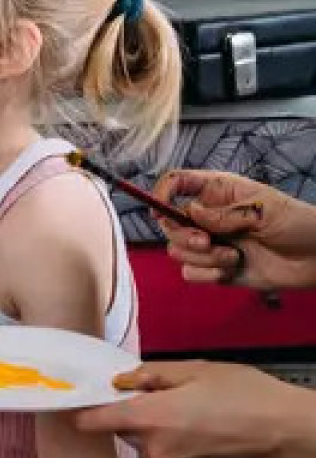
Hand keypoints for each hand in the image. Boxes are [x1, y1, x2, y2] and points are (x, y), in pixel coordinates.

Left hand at [75, 360, 310, 457]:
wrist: (286, 432)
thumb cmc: (243, 394)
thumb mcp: (192, 370)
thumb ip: (150, 375)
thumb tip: (120, 381)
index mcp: (151, 420)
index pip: (96, 421)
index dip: (78, 410)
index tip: (65, 398)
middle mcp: (155, 447)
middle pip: (119, 428)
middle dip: (120, 408)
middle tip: (130, 383)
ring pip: (140, 437)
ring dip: (143, 419)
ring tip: (169, 394)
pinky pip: (161, 446)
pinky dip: (162, 430)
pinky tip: (183, 413)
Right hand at [153, 169, 315, 290]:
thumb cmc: (297, 224)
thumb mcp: (263, 210)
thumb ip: (223, 213)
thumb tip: (189, 212)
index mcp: (217, 192)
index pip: (176, 183)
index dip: (161, 192)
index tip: (159, 210)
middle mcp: (208, 217)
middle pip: (169, 223)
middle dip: (184, 235)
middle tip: (208, 242)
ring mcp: (211, 243)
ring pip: (177, 250)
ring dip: (202, 257)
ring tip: (233, 258)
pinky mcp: (216, 269)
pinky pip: (191, 273)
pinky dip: (205, 275)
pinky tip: (229, 272)